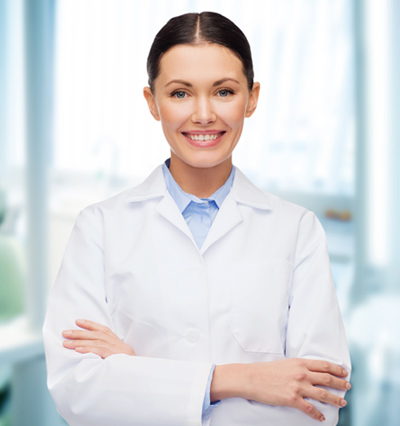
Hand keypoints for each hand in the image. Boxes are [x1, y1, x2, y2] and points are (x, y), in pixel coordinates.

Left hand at [62, 319, 134, 358]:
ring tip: (66, 343)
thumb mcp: (118, 353)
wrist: (137, 371)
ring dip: (79, 342)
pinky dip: (88, 349)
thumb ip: (107, 348)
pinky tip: (78, 350)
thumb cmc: (126, 364)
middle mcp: (115, 342)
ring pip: (95, 342)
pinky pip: (99, 351)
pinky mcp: (113, 357)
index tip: (77, 321)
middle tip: (65, 333)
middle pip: (95, 334)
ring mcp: (115, 349)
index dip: (90, 324)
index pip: (102, 329)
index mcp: (115, 340)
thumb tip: (91, 347)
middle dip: (79, 333)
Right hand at [211, 358, 349, 421]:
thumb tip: (310, 372)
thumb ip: (299, 367)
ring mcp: (298, 387)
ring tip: (342, 402)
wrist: (252, 378)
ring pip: (323, 394)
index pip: (324, 365)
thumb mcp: (285, 363)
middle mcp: (302, 374)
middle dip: (340, 383)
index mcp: (300, 363)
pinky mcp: (292, 399)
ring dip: (335, 399)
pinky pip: (310, 409)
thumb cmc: (266, 370)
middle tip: (348, 386)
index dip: (337, 369)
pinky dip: (318, 415)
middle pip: (327, 378)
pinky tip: (322, 418)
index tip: (344, 372)